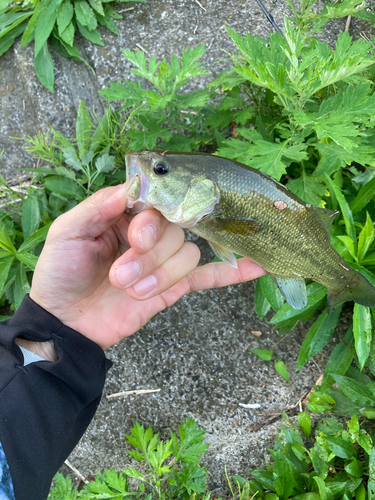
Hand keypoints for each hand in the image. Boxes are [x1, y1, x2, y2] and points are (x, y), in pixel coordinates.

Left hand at [30, 185, 265, 349]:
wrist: (66, 322)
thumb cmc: (60, 273)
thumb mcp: (67, 233)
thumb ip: (97, 206)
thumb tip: (131, 187)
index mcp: (125, 214)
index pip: (156, 201)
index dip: (153, 217)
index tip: (136, 236)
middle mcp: (149, 234)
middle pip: (175, 229)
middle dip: (150, 254)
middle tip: (120, 275)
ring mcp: (163, 261)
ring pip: (186, 254)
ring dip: (160, 275)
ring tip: (131, 291)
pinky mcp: (173, 288)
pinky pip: (208, 277)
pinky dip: (231, 272)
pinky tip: (258, 266)